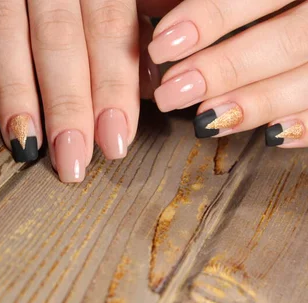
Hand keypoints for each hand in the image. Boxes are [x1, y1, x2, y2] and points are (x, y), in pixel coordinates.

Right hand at [0, 0, 154, 182]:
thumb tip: (150, 85)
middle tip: (72, 160)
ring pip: (4, 34)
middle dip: (66, 105)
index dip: (113, 87)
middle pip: (57, 38)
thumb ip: (134, 19)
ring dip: (15, 96)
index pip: (110, 27)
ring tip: (26, 147)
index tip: (115, 140)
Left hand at [148, 0, 307, 147]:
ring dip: (258, 103)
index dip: (213, 16)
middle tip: (173, 91)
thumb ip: (224, 1)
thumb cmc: (286, 2)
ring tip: (206, 120)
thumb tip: (165, 22)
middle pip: (291, 40)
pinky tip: (271, 136)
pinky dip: (306, 125)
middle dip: (226, 69)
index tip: (163, 44)